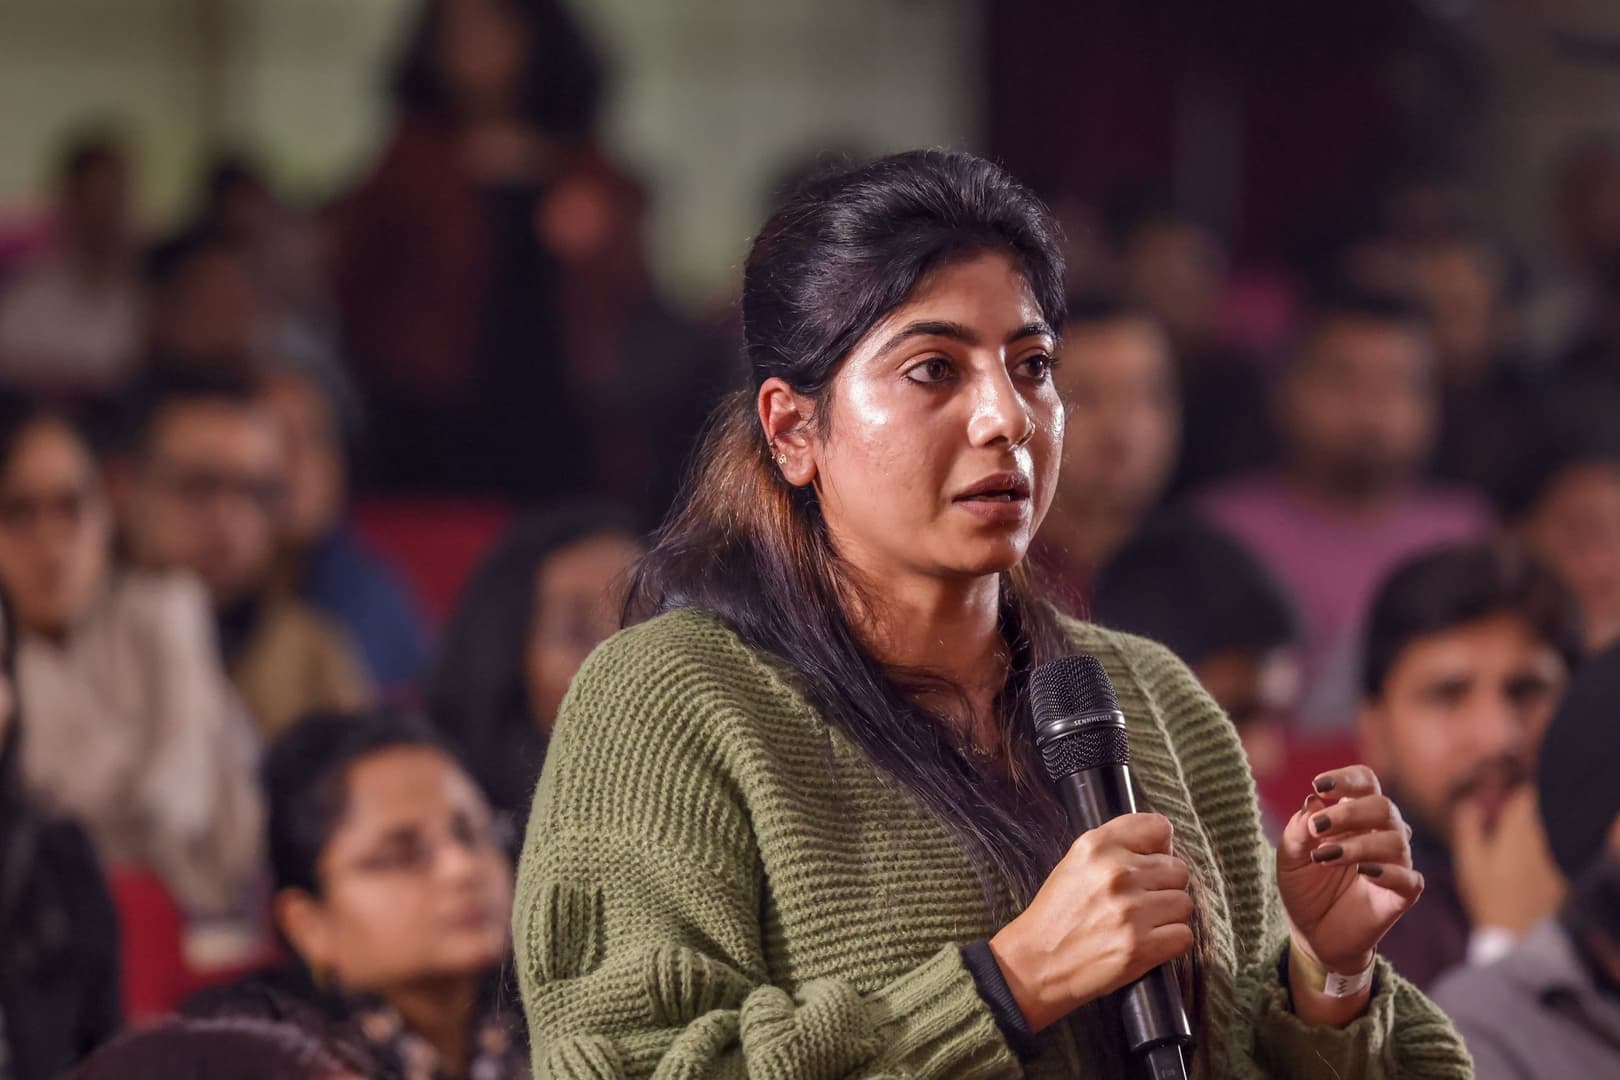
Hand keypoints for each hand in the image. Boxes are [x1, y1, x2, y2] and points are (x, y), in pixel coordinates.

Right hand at [989, 813, 1193, 1032]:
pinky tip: (1146, 942)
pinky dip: (1170, 942)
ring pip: (1183, 903)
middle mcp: (1117, 873)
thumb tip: (1163, 848)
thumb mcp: (1076, 863)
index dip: (1159, 847)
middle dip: (1163, 886)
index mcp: (1097, 847)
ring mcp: (1131, 911)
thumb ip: (1116, 847)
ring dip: (1168, 916)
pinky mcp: (1141, 947)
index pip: (1157, 827)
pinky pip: (1184, 935)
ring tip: (1140, 923)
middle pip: (1177, 869)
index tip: (1150, 861)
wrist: (1036, 963)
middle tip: (1138, 901)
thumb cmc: (1057, 915)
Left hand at [1278, 766, 1422, 980]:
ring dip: (1358, 844)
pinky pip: (1409, 878)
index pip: (1366, 782)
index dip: (1348, 779)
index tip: (1320, 786)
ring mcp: (1394, 864)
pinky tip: (1363, 872)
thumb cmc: (1304, 885)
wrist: (1312, 933)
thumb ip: (1299, 828)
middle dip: (1349, 812)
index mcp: (1355, 816)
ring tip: (1325, 856)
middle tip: (1317, 828)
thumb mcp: (1290, 855)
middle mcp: (1380, 833)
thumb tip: (1315, 801)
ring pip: (1395, 840)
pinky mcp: (1402, 895)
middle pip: (1383, 806)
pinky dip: (1388, 872)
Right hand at [1453, 785, 1564, 934]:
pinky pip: (1547, 855)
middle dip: (1518, 811)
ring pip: (1540, 835)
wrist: (1515, 934)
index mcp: (1517, 833)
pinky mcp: (1558, 877)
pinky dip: (1535, 854)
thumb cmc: (1487, 895)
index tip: (1501, 793)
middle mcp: (1540, 842)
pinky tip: (1520, 869)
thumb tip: (1469, 803)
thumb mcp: (1469, 861)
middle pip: (1534, 814)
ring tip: (1506, 845)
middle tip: (1498, 818)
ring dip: (1526, 833)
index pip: (1526, 797)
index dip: (1515, 791)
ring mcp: (1552, 860)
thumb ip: (1468, 828)